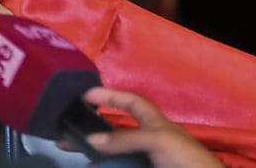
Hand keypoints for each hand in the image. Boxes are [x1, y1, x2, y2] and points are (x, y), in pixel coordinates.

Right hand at [79, 87, 222, 167]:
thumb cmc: (186, 159)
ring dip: (96, 153)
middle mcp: (149, 141)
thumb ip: (125, 138)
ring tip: (74, 152)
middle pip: (117, 131)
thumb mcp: (157, 140)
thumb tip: (91, 139)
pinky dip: (106, 167)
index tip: (85, 94)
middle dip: (94, 128)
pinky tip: (93, 167)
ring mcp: (147, 161)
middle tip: (69, 129)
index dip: (111, 95)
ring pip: (116, 154)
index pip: (131, 102)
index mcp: (156, 124)